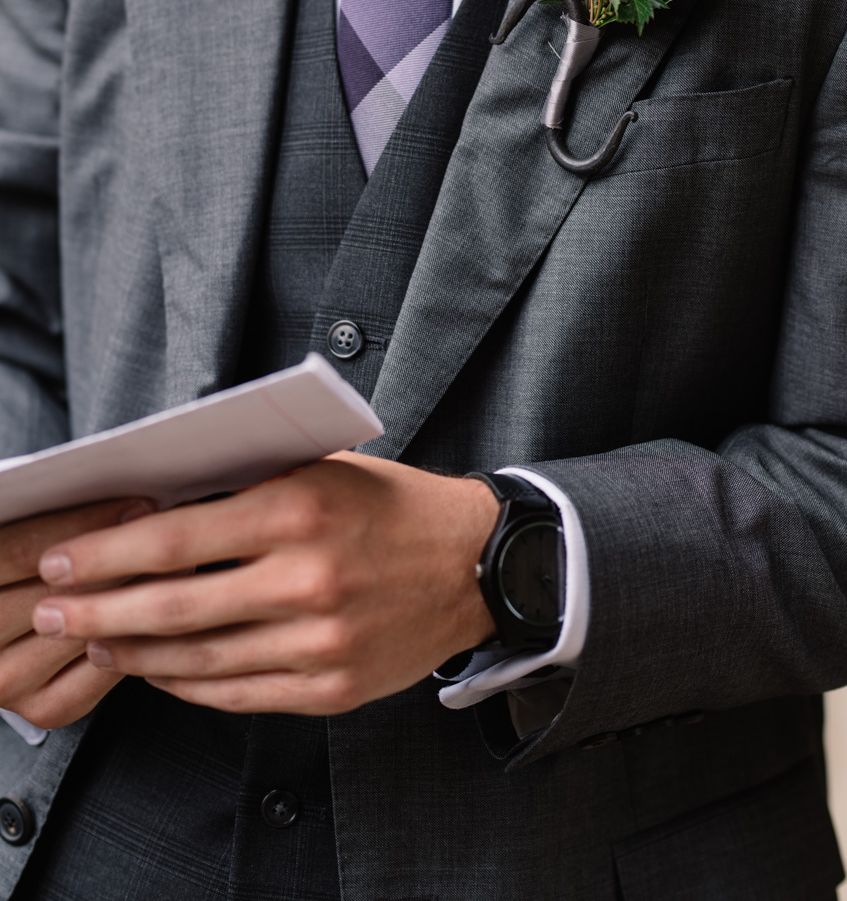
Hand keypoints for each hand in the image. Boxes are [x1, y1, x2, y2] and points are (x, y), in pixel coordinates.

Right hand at [0, 498, 152, 729]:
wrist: (3, 628)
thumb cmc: (14, 563)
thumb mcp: (13, 532)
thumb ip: (40, 519)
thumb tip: (108, 486)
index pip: (19, 552)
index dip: (84, 524)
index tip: (136, 505)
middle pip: (62, 593)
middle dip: (125, 557)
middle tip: (174, 529)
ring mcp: (9, 683)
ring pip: (91, 629)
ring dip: (143, 593)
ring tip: (183, 560)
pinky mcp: (46, 707)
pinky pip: (107, 666)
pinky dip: (144, 632)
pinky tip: (168, 601)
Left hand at [32, 456, 500, 714]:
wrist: (476, 562)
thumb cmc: (392, 506)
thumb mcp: (323, 469)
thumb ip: (246, 487)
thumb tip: (156, 506)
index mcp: (300, 510)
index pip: (174, 538)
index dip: (105, 555)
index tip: (61, 562)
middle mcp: (308, 578)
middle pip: (172, 606)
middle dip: (97, 611)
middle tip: (53, 609)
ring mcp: (321, 642)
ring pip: (198, 659)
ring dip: (133, 654)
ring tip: (97, 641)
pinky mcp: (333, 689)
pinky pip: (237, 695)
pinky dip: (187, 684)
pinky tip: (159, 670)